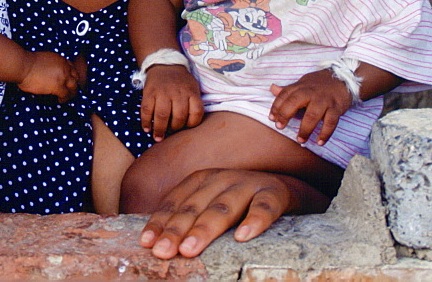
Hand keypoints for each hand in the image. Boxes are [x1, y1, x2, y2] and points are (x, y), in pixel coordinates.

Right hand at [18, 50, 79, 102]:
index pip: (72, 67)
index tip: (69, 79)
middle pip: (75, 77)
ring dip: (71, 93)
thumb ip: (51, 65)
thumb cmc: (27, 62)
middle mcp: (64, 67)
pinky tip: (60, 100)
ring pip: (73, 87)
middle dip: (74, 84)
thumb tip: (50, 72)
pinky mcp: (58, 86)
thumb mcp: (44, 59)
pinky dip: (64, 99)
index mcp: (60, 59)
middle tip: (71, 90)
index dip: (71, 74)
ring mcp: (62, 77)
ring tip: (67, 97)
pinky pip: (65, 95)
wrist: (23, 66)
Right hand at [140, 64, 203, 141]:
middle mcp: (177, 92)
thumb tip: (188, 126)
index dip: (192, 123)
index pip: (196, 112)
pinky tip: (147, 129)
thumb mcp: (193, 87)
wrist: (165, 64)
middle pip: (179, 116)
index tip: (186, 127)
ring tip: (158, 137)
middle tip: (171, 132)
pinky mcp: (149, 92)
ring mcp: (162, 92)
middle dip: (175, 128)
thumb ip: (193, 103)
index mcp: (191, 92)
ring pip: (162, 115)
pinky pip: (146, 110)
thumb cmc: (181, 81)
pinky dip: (146, 122)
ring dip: (159, 130)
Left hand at [140, 168, 320, 258]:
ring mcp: (248, 184)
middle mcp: (222, 178)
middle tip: (163, 252)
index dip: (160, 222)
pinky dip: (254, 220)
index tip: (147, 243)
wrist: (284, 189)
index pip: (176, 202)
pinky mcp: (275, 193)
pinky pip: (264, 207)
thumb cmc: (239, 204)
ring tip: (190, 249)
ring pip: (224, 207)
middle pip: (195, 206)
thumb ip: (188, 218)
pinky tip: (242, 236)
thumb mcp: (210, 204)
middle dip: (176, 230)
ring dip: (205, 229)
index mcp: (201, 180)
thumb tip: (156, 243)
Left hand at [269, 68, 351, 145]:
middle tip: (279, 127)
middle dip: (285, 115)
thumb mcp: (303, 83)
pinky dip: (325, 133)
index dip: (276, 106)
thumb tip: (272, 89)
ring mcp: (324, 100)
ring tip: (300, 140)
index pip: (284, 95)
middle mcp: (311, 92)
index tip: (272, 118)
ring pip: (312, 115)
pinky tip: (319, 142)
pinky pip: (330, 122)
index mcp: (301, 86)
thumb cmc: (319, 84)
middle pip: (295, 102)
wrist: (344, 79)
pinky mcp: (336, 108)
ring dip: (305, 129)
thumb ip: (288, 89)